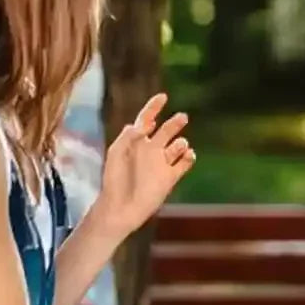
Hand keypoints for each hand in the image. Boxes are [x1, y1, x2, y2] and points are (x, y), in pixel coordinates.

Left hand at [94, 94, 194, 238]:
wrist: (121, 208)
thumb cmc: (114, 180)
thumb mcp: (116, 153)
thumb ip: (128, 137)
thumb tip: (141, 124)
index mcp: (136, 142)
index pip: (147, 119)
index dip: (154, 107)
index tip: (164, 96)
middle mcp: (151, 150)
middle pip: (167, 130)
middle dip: (175, 122)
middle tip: (182, 117)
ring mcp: (162, 164)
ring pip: (178, 146)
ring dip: (181, 142)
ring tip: (179, 145)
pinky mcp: (170, 178)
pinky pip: (185, 163)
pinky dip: (190, 157)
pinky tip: (189, 154)